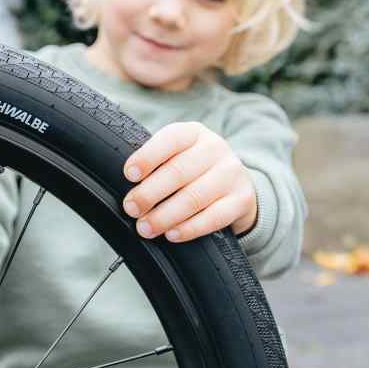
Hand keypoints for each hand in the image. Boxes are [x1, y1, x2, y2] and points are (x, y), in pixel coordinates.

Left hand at [122, 121, 257, 242]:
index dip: (148, 157)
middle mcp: (215, 148)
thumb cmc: (193, 170)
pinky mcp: (241, 199)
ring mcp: (231, 174)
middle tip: (131, 209)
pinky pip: (213, 218)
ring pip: (194, 198)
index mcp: (194, 133)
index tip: (129, 175)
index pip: (170, 139)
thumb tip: (126, 185)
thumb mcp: (177, 155)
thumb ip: (155, 163)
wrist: (237, 184)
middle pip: (178, 172)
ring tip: (145, 228)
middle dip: (149, 193)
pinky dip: (189, 229)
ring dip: (165, 216)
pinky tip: (171, 234)